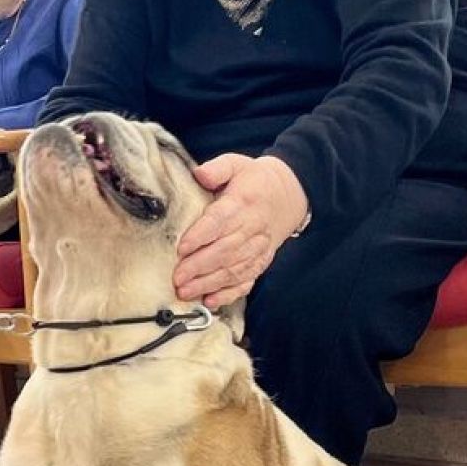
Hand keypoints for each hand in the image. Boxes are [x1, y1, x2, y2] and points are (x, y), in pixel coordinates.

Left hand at [173, 154, 309, 309]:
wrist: (288, 195)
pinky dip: (229, 294)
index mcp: (242, 203)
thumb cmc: (255, 181)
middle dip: (199, 266)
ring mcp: (258, 248)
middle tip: (177, 277)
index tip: (182, 248)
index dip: (201, 235)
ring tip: (186, 291)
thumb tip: (199, 173)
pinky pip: (246, 281)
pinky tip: (211, 301)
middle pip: (224, 250)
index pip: (220, 220)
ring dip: (208, 283)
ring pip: (233, 269)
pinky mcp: (260, 262)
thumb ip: (217, 168)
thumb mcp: (236, 164)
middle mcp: (251, 228)